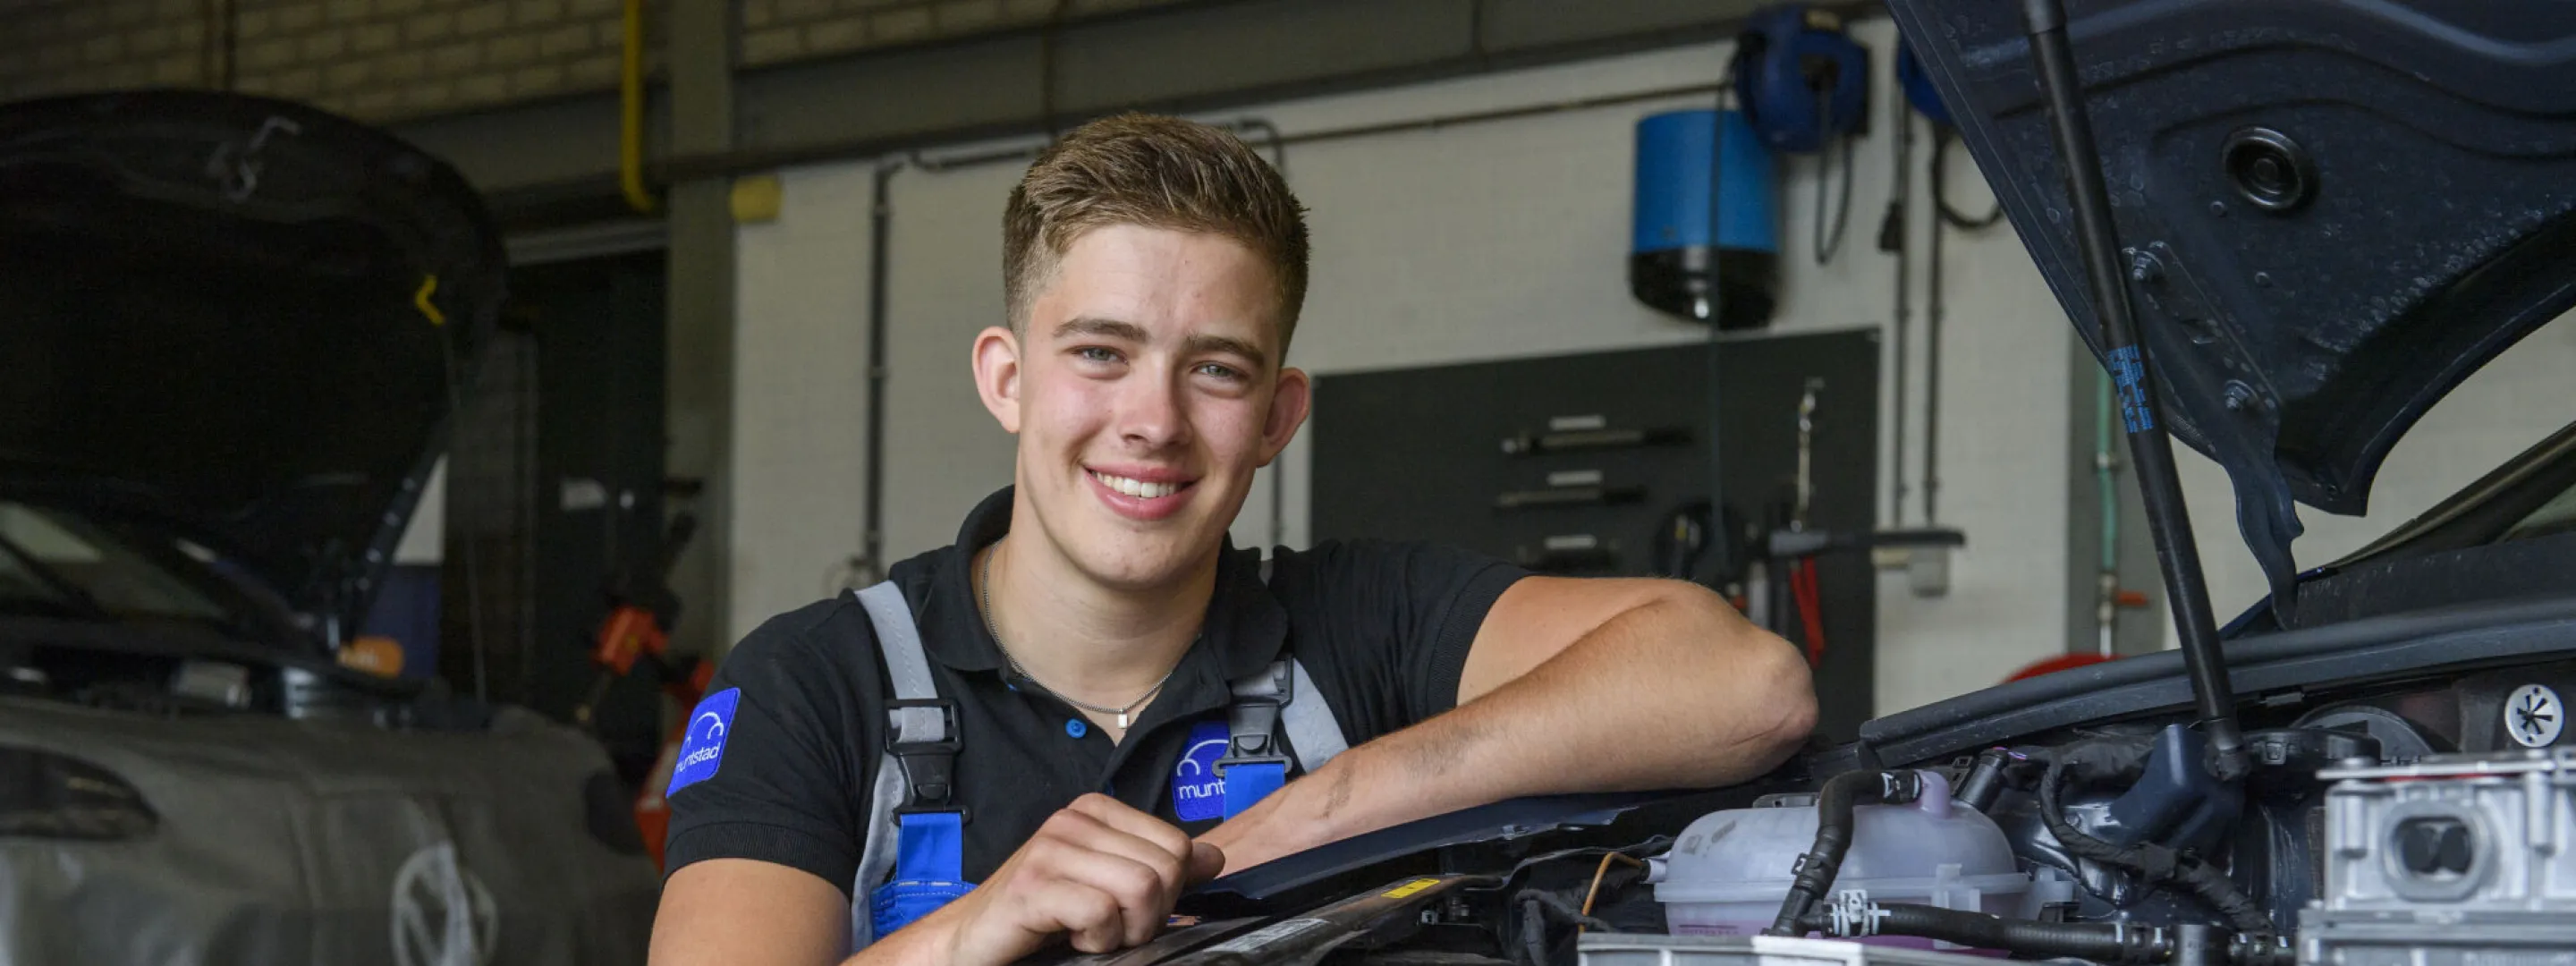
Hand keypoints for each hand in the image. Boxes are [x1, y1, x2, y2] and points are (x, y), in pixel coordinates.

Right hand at [933, 794, 1224, 965]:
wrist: (970, 942)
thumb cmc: (1040, 917)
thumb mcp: (1107, 885)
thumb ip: (1159, 868)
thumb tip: (1214, 856)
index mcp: (1096, 811)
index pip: (1180, 845)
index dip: (1168, 893)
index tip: (1128, 909)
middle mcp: (1073, 819)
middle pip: (1166, 869)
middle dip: (1148, 915)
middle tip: (1108, 926)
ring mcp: (1051, 848)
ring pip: (1141, 889)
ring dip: (1123, 930)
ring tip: (1089, 932)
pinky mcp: (1033, 886)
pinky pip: (1102, 913)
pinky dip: (1096, 940)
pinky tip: (1069, 937)